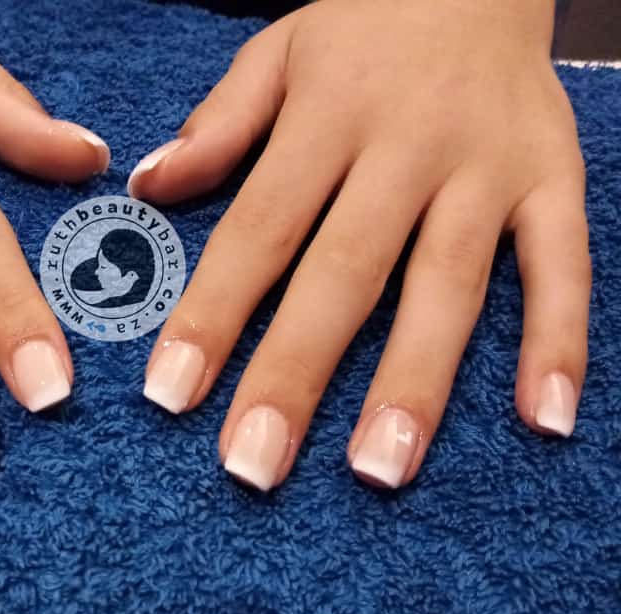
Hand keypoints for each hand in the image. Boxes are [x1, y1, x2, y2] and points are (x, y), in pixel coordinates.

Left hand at [129, 0, 589, 490]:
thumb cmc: (366, 26)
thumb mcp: (280, 51)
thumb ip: (220, 124)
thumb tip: (148, 185)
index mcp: (328, 117)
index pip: (259, 228)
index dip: (213, 314)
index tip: (172, 394)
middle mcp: (407, 148)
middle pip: (345, 274)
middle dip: (297, 374)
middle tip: (254, 464)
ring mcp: (487, 168)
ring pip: (449, 285)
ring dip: (416, 382)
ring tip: (378, 471)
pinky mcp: (554, 180)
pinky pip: (564, 266)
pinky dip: (561, 341)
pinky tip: (543, 421)